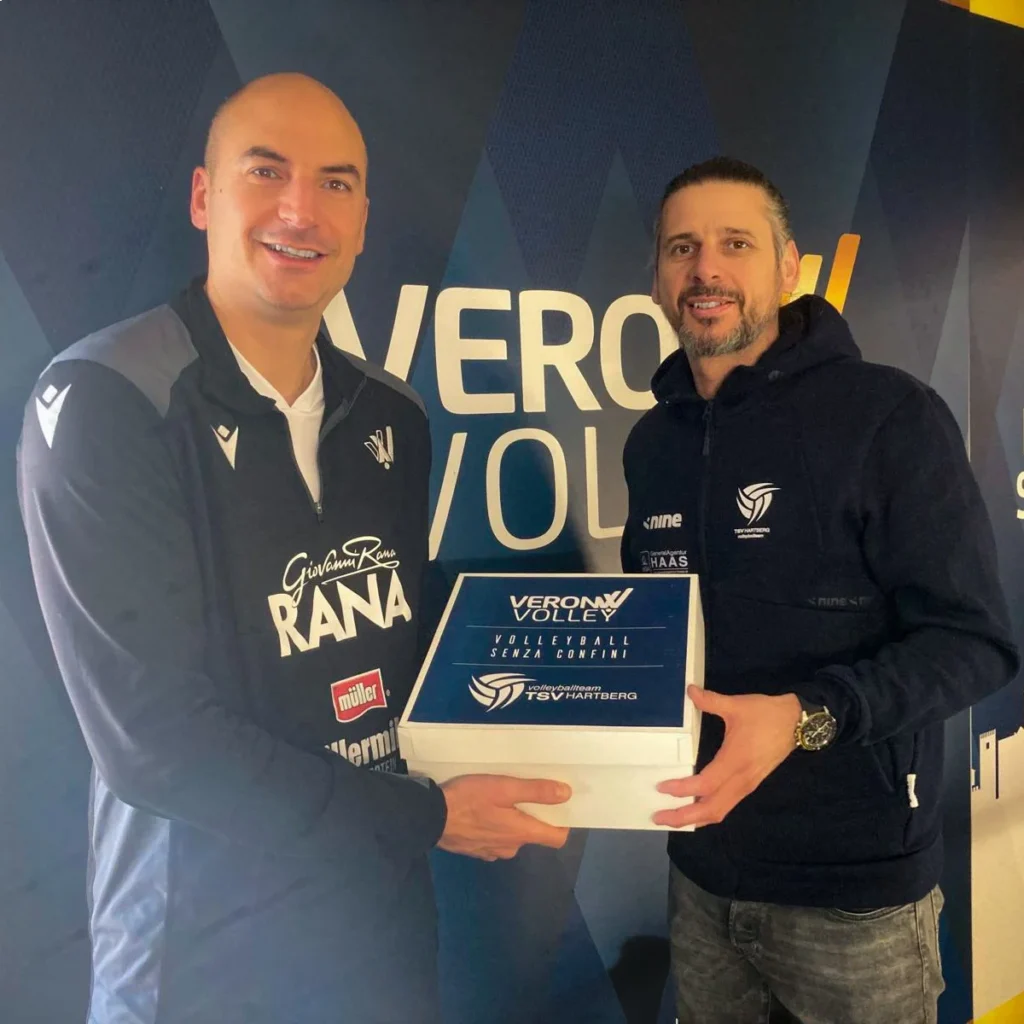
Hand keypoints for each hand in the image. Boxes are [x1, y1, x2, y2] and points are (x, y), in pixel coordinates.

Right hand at [437, 774, 571, 860]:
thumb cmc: (469, 800)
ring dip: (509, 823)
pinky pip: (493, 840)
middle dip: (531, 817)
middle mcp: (511, 848)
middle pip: (532, 834)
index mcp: (521, 833)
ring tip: (498, 802)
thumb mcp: (504, 787)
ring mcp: (491, 852)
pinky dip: (492, 829)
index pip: (556, 838)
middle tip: (521, 795)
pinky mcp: (475, 851)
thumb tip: (567, 794)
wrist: (429, 818)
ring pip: (511, 837)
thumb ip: (535, 791)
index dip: (562, 823)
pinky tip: (480, 814)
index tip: (559, 806)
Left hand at [653, 687, 800, 828]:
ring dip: (696, 818)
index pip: (706, 784)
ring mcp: (747, 785)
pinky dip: (709, 812)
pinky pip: (727, 805)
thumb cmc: (766, 714)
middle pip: (712, 809)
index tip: (662, 787)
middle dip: (685, 817)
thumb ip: (711, 700)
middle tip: (658, 817)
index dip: (683, 789)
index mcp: (736, 760)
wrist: (797, 722)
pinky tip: (695, 808)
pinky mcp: (750, 784)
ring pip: (720, 811)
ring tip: (672, 817)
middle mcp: (741, 779)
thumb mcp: (737, 705)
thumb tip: (690, 691)